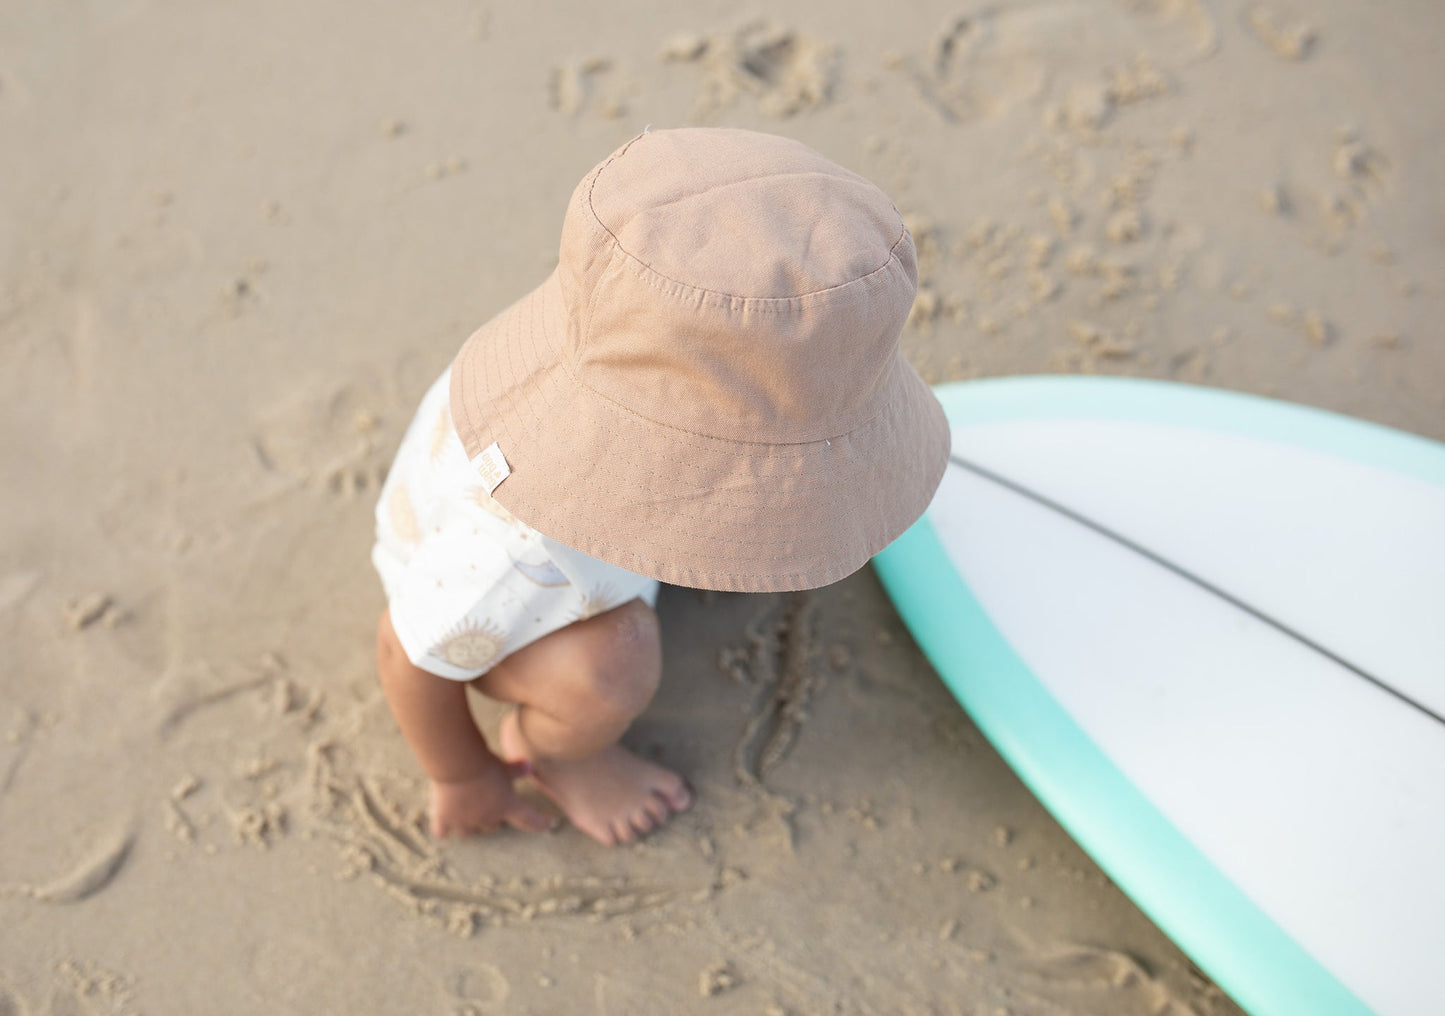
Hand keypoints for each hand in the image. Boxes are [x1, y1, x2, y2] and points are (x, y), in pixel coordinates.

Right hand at [428, 760, 555, 837]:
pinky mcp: (445, 819)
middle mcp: (487, 818)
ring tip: (466, 815)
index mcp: (507, 806)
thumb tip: (530, 766)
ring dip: (470, 824)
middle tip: (490, 807)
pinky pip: (443, 831)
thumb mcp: (506, 765)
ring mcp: (465, 821)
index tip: (548, 825)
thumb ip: (518, 769)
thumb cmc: (485, 763)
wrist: (458, 764)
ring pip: (470, 831)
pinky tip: (442, 829)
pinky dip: (443, 829)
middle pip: (493, 826)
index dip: (539, 823)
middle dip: (492, 818)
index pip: (528, 818)